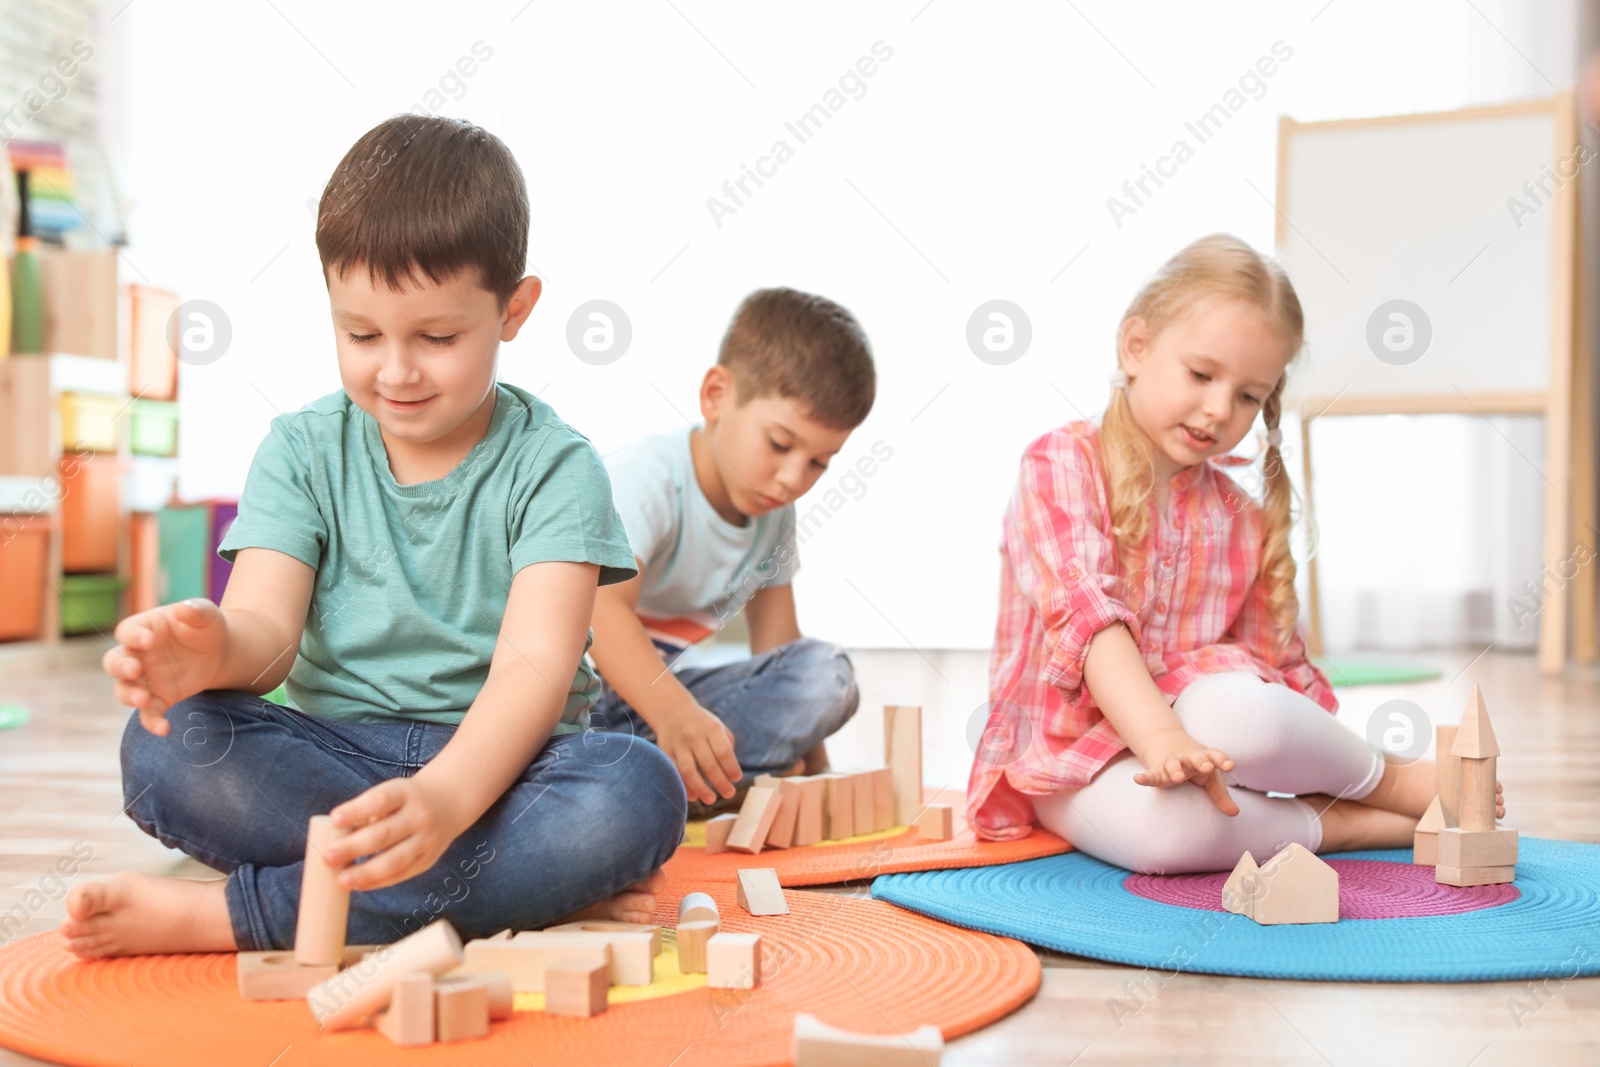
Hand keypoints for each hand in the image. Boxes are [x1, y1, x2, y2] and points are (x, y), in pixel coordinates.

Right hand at [101, 599, 226, 736]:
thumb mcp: (206, 615)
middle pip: (114, 661)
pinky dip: (152, 722)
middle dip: (120, 667)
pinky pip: (148, 713)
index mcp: (144, 629)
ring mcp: (145, 678)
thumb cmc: (205, 627)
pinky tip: (164, 729)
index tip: (148, 640)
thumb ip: (196, 611)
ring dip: (129, 696)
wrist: (219, 652)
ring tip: (143, 699)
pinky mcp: (159, 698)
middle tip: (134, 670)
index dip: (133, 636)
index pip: (127, 631)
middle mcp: (137, 655)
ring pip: (124, 690)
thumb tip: (185, 608)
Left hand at [323, 776, 464, 890]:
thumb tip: (331, 841)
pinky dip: (378, 882)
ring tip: (340, 880)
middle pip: (385, 834)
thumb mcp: (392, 794)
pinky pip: (401, 874)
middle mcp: (419, 816)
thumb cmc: (405, 800)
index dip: (357, 810)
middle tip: (327, 857)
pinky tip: (357, 886)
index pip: (380, 800)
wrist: (450, 802)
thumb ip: (366, 814)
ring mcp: (426, 839)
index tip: (334, 819)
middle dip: (354, 847)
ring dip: (366, 872)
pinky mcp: (428, 859)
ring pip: (395, 859)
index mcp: (405, 793)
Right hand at [655, 701, 740, 804]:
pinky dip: (684, 787)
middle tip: (729, 794)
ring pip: (689, 771)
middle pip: (708, 765)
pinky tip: (694, 797)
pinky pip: (675, 773)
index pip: (723, 752)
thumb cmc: (702, 724)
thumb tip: (730, 774)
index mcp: (711, 728)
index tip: (737, 779)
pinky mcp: (666, 752)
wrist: (673, 711)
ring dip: (701, 789)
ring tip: (711, 800)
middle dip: (720, 782)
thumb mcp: (718, 727)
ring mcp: (678, 745)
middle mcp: (694, 736)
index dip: (731, 768)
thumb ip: (726, 747)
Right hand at [1132, 731, 1238, 815]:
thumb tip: (1235, 813)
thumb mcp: (1210, 779)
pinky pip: (1151, 774)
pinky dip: (1144, 777)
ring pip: (1173, 765)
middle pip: (1195, 758)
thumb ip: (1221, 795)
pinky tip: (1138, 779)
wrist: (1167, 745)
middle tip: (1207, 767)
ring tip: (1178, 778)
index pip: (1215, 756)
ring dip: (1176, 770)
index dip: (1222, 760)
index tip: (1230, 766)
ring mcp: (1171, 763)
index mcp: (1204, 758)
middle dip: (1201, 762)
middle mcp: (1188, 758)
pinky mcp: (1157, 770)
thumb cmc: (1196, 767)